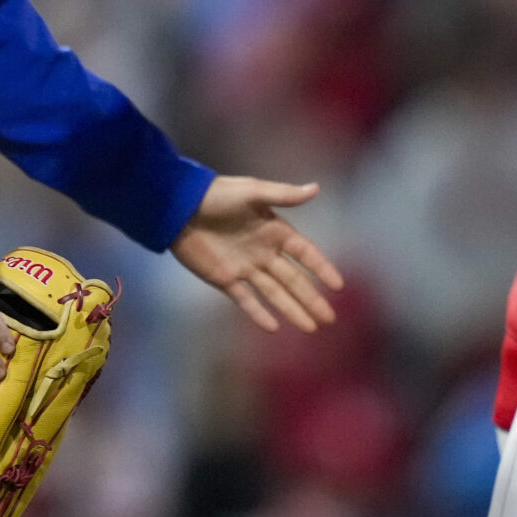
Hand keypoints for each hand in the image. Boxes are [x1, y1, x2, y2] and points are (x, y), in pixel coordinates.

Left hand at [170, 176, 344, 331]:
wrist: (178, 207)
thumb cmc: (216, 194)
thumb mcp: (252, 191)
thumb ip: (283, 195)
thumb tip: (316, 188)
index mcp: (274, 230)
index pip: (305, 253)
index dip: (321, 268)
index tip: (338, 285)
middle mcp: (264, 252)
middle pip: (294, 280)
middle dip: (312, 299)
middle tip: (330, 319)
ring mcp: (245, 267)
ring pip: (275, 294)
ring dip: (293, 310)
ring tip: (312, 328)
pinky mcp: (225, 279)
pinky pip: (246, 299)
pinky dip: (259, 313)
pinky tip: (274, 327)